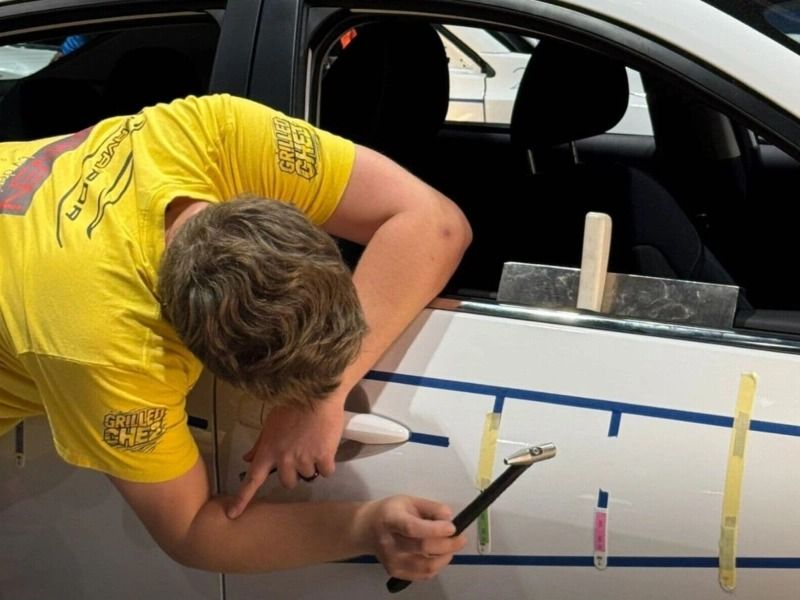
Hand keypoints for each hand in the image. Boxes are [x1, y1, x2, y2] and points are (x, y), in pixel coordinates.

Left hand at [227, 397, 344, 518]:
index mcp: (268, 451)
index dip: (242, 499)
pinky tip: (327, 448)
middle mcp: (284, 459)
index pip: (252, 479)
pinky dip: (327, 463)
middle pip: (288, 482)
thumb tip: (248, 458)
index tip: (232, 514)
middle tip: (300, 455)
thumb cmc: (292, 405)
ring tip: (314, 444)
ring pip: (308, 475)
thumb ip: (260, 444)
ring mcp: (304, 459)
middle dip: (294, 472)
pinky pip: (326, 471)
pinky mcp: (323, 457)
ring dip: (312, 465)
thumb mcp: (271, 424)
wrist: (317, 394)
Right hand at [364, 496, 466, 580]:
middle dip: (447, 544)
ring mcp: (391, 561)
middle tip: (460, 538)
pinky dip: (437, 566)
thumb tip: (449, 517)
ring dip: (445, 557)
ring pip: (426, 566)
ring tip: (452, 547)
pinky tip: (440, 556)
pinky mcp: (395, 572)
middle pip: (422, 548)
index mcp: (390, 519)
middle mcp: (389, 543)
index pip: (412, 528)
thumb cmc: (390, 511)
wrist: (366, 529)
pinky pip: (423, 575)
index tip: (452, 527)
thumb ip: (430, 507)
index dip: (435, 529)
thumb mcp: (409, 501)